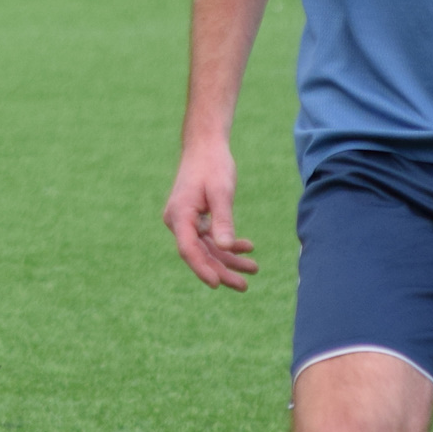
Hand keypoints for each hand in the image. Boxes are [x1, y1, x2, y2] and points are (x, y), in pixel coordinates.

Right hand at [163, 137, 258, 290]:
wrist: (206, 145)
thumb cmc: (213, 165)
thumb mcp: (221, 191)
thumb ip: (223, 220)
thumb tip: (225, 248)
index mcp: (179, 215)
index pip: (188, 249)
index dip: (202, 268)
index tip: (217, 284)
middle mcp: (178, 221)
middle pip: (199, 254)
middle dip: (222, 270)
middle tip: (244, 286)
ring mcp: (186, 221)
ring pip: (207, 248)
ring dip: (229, 260)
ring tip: (254, 269)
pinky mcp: (195, 218)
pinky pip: (210, 238)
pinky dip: (228, 244)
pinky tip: (248, 247)